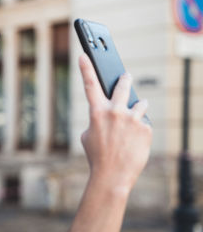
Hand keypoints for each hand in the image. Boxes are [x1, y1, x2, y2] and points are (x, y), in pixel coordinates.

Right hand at [79, 54, 151, 191]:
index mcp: (97, 112)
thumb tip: (108, 114)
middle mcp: (115, 111)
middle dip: (124, 80)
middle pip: (122, 86)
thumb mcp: (88, 136)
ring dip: (136, 109)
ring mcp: (132, 119)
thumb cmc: (97, 156)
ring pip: (139, 104)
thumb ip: (97, 120)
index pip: (90, 84)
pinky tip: (135, 141)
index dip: (86, 68)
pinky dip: (140, 129)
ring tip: (132, 123)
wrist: (112, 176)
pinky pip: (144, 123)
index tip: (84, 55)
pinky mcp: (145, 129)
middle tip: (126, 77)